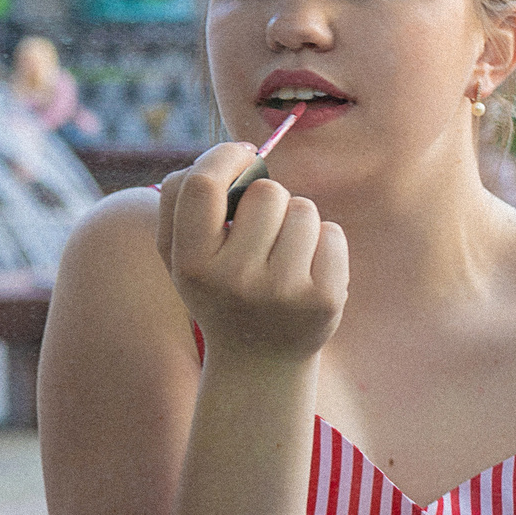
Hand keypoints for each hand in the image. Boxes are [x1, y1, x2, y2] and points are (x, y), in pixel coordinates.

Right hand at [156, 141, 346, 360]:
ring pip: (303, 209)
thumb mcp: (182, 256)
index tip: (242, 153)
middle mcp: (233, 279)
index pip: (201, 186)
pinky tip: (307, 272)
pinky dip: (324, 243)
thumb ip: (182, 202)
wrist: (259, 361)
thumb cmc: (219, 290)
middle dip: (268, 199)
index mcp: (190, 263)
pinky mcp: (323, 300)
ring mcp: (282, 292)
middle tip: (262, 233)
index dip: (224, 156)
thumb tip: (228, 155)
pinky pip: (332, 233)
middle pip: (266, 191)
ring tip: (283, 256)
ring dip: (297, 222)